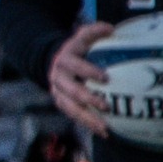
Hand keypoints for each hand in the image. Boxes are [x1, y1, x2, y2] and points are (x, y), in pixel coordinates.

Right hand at [47, 21, 111, 136]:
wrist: (50, 62)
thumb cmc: (75, 49)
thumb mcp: (81, 36)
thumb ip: (94, 30)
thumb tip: (112, 29)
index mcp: (64, 61)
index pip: (75, 67)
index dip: (88, 72)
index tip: (105, 78)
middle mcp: (58, 79)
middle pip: (72, 92)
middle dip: (89, 100)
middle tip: (107, 106)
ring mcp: (58, 93)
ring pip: (71, 109)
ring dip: (88, 119)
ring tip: (105, 129)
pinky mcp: (61, 104)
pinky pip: (74, 116)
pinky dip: (88, 124)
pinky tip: (104, 132)